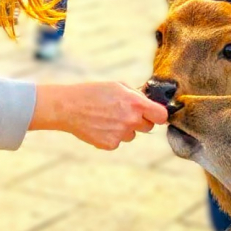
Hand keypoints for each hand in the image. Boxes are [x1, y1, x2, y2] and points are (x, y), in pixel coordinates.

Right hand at [29, 82, 168, 149]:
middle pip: (148, 127)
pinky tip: (99, 126)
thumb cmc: (92, 92)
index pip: (161, 115)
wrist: (68, 107)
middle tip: (123, 112)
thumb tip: (149, 102)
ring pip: (131, 135)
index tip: (154, 114)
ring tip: (106, 118)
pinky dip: (111, 135)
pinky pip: (118, 141)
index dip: (159, 114)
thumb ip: (136, 95)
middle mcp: (131, 120)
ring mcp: (121, 134)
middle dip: (140, 120)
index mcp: (135, 103)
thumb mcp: (116, 85)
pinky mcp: (110, 144)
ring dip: (124, 128)